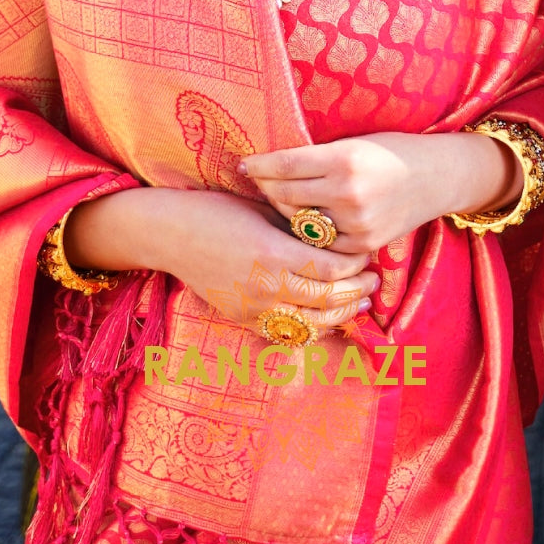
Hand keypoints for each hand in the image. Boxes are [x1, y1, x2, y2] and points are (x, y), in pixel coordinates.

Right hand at [64, 185, 378, 333]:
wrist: (171, 233)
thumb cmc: (219, 210)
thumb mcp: (264, 211)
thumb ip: (299, 228)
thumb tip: (338, 234)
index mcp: (274, 254)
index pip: (332, 270)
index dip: (355, 264)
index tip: (366, 254)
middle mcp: (265, 287)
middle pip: (328, 300)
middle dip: (356, 290)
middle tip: (372, 281)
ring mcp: (253, 309)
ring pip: (312, 325)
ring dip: (341, 314)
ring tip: (357, 301)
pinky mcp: (242, 320)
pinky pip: (287, 333)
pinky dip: (312, 327)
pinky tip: (325, 316)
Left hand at [242, 131, 522, 253]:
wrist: (437, 176)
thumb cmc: (392, 150)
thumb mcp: (354, 143)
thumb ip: (317, 155)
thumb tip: (272, 162)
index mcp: (344, 159)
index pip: (285, 164)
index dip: (259, 165)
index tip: (244, 164)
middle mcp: (348, 193)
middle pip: (286, 194)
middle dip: (266, 187)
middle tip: (256, 181)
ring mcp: (356, 223)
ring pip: (300, 221)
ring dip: (284, 209)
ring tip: (277, 198)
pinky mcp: (364, 245)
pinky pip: (322, 242)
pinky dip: (310, 231)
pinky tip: (302, 220)